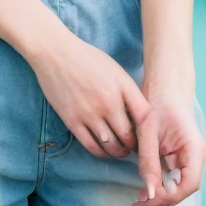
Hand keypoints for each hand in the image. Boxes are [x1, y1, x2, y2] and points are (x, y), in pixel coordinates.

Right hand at [30, 29, 150, 159]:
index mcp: (121, 86)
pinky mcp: (73, 121)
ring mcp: (90, 114)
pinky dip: (101, 153)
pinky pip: (92, 146)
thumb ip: (127, 91)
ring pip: (111, 146)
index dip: (149, 130)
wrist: (56, 53)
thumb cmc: (87, 58)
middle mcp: (108, 102)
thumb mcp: (114, 69)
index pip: (144, 116)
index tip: (146, 134)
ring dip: (119, 152)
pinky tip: (104, 149)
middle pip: (129, 136)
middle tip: (133, 146)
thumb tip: (137, 115)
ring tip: (120, 150)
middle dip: (133, 145)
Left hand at [130, 87, 205, 205]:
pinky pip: (173, 178)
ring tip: (140, 205)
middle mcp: (196, 156)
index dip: (169, 197)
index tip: (147, 200)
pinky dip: (160, 187)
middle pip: (184, 189)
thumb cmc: (158, 102)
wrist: (165, 84)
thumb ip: (149, 161)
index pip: (189, 183)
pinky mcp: (180, 157)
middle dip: (163, 201)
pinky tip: (145, 193)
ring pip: (179, 187)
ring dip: (161, 197)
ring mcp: (189, 158)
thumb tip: (148, 193)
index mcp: (194, 148)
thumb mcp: (149, 131)